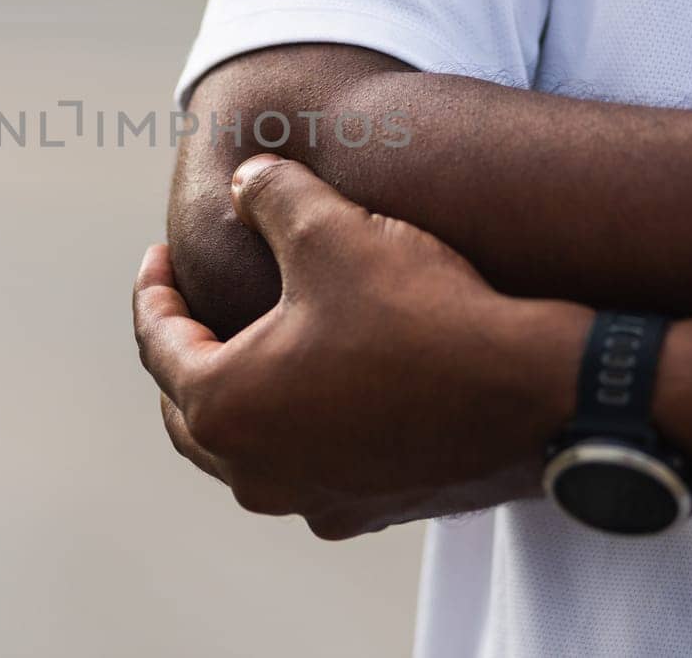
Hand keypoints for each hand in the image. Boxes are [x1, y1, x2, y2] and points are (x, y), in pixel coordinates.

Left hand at [134, 154, 589, 538]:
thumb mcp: (331, 227)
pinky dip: (295, 430)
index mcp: (224, 407)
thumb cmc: (423, 314)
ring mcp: (312, 501)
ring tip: (251, 343)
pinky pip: (305, 469)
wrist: (537, 396)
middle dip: (182, 349)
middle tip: (189, 302)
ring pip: (244, 449)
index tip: (160, 254)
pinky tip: (323, 389)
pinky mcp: (367, 511)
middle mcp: (255, 471)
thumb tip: (243, 181)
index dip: (154, 288)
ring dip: (239, 396)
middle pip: (188, 408)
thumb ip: (269, 194)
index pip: (158, 343)